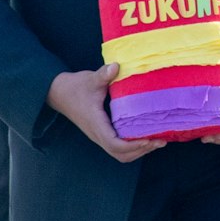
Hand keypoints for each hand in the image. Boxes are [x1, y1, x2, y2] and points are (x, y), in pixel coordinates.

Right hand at [47, 64, 164, 162]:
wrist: (59, 93)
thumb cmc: (76, 86)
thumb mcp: (90, 79)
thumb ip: (103, 74)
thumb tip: (115, 66)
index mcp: (96, 124)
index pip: (114, 144)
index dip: (133, 145)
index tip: (150, 139)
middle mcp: (98, 134)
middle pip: (120, 154)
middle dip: (141, 150)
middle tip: (160, 141)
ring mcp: (99, 136)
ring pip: (120, 154)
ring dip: (138, 151)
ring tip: (156, 141)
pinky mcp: (102, 133)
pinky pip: (118, 147)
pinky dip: (133, 147)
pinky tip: (145, 137)